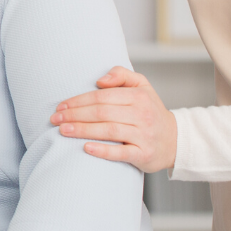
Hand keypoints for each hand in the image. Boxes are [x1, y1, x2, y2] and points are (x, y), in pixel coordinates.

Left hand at [52, 66, 177, 172]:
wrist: (175, 140)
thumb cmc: (150, 111)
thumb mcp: (143, 86)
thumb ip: (122, 75)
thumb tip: (100, 80)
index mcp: (139, 96)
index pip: (102, 96)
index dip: (79, 100)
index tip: (61, 106)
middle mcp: (142, 115)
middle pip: (102, 112)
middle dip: (75, 115)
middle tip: (55, 119)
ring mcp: (143, 136)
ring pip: (108, 131)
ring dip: (82, 130)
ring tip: (63, 130)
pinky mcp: (144, 155)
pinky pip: (121, 152)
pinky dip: (103, 150)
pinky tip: (86, 148)